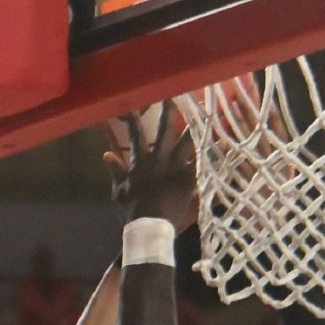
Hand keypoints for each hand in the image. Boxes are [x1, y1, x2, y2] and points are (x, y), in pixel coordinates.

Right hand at [104, 102, 197, 231]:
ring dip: (195, 126)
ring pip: (188, 142)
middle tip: (175, 96)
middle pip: (167, 130)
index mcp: (142, 162)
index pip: (136, 134)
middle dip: (170, 111)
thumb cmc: (133, 211)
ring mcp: (177, 169)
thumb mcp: (119, 191)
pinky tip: (218, 142)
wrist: (151, 228)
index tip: (134, 105)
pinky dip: (209, 153)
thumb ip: (115, 171)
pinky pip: (201, 163)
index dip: (134, 118)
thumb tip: (107, 154)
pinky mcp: (189, 180)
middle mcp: (161, 160)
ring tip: (203, 112)